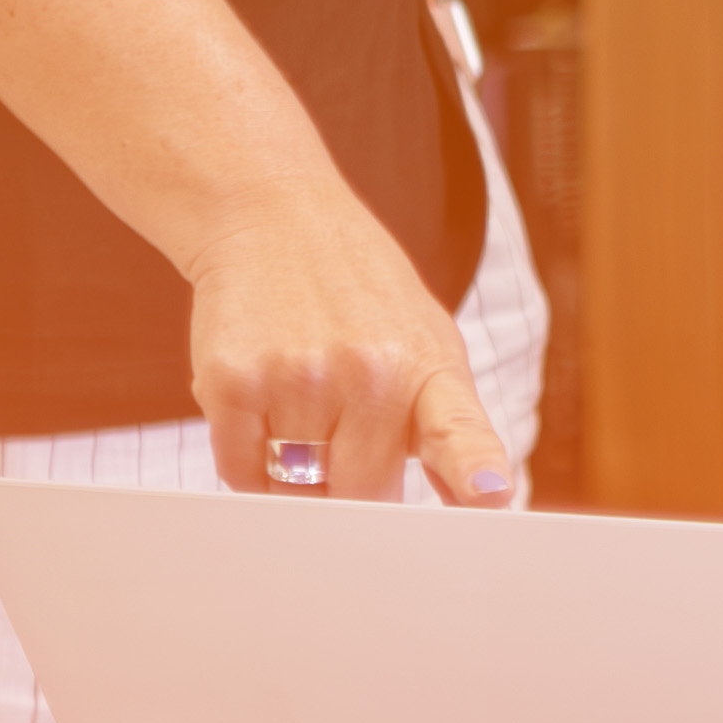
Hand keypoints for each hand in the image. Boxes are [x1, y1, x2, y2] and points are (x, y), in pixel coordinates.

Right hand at [177, 180, 516, 504]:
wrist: (274, 218)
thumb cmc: (359, 298)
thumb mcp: (425, 340)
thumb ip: (449, 425)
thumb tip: (482, 504)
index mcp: (428, 364)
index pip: (458, 429)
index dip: (474, 470)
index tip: (491, 497)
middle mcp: (369, 370)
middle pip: (358, 495)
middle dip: (349, 486)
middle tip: (341, 435)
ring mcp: (298, 376)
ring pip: (294, 489)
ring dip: (292, 470)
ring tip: (301, 398)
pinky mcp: (232, 381)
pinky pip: (240, 475)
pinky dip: (248, 460)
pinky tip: (262, 405)